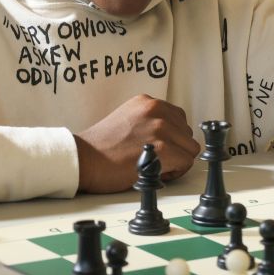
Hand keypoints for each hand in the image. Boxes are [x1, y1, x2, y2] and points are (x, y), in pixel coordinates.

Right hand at [74, 94, 200, 193]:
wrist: (83, 159)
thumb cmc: (101, 147)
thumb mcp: (128, 120)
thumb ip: (150, 121)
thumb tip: (171, 135)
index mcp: (148, 102)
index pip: (179, 119)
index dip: (172, 138)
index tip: (159, 148)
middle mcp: (157, 110)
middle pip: (187, 134)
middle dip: (176, 149)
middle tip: (155, 159)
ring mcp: (161, 128)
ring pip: (190, 148)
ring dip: (177, 161)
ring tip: (155, 166)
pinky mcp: (163, 148)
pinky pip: (186, 162)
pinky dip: (175, 172)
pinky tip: (156, 172)